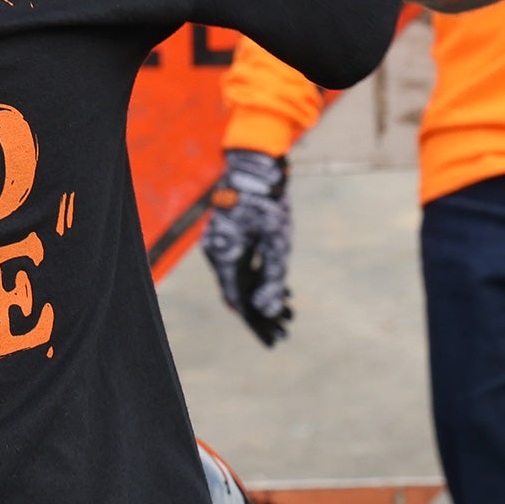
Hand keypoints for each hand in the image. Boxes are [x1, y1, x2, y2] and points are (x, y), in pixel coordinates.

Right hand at [200, 149, 292, 346]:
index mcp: (223, 255)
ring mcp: (222, 243)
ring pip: (242, 279)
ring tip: (287, 312)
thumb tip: (266, 312)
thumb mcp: (277, 243)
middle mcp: (217, 252)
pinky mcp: (230, 236)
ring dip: (263, 295)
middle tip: (286, 328)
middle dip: (263, 312)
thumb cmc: (267, 203)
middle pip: (239, 291)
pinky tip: (280, 288)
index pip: (237, 300)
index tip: (275, 339)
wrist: (256, 164)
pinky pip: (242, 264)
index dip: (256, 322)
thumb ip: (272, 279)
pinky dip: (259, 277)